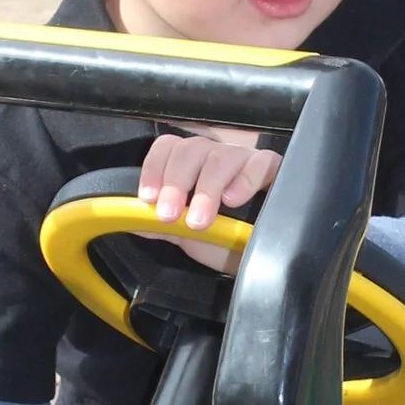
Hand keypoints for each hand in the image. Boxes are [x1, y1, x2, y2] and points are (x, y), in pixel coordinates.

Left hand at [137, 132, 281, 239]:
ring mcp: (246, 160)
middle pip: (191, 149)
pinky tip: (234, 199)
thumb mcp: (188, 234)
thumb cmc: (225, 240)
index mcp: (193, 165)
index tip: (148, 198)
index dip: (155, 168)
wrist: (260, 257)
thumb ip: (161, 225)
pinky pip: (261, 163)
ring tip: (199, 219)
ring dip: (206, 189)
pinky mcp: (273, 170)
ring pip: (221, 157)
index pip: (168, 147)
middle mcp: (217, 156)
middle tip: (169, 214)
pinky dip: (245, 179)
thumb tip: (131, 218)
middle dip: (175, 182)